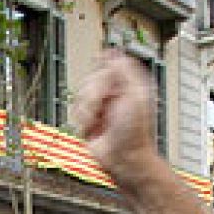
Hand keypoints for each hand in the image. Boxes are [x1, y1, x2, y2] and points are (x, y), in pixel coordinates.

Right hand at [73, 51, 159, 183]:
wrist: (124, 160)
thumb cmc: (135, 133)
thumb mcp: (137, 95)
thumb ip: (125, 70)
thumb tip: (113, 52)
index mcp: (128, 84)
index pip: (108, 64)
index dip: (103, 72)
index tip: (104, 79)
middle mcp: (114, 92)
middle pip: (91, 79)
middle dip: (93, 95)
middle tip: (103, 109)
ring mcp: (101, 106)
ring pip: (81, 94)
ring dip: (88, 111)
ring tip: (98, 123)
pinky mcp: (90, 119)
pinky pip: (76, 110)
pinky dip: (83, 121)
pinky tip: (93, 129)